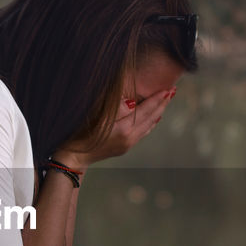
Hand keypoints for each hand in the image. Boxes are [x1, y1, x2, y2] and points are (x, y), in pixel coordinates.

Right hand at [53, 87, 176, 168]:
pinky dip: (150, 123)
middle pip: (151, 118)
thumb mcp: (97, 117)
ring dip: (158, 113)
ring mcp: (127, 145)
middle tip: (173, 91)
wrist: (72, 157)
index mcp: (123, 129)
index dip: (157, 99)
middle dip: (162, 104)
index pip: (145, 110)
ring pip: (148, 126)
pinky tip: (153, 118)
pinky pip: (142, 133)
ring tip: (165, 101)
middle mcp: (129, 138)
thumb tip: (134, 102)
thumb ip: (117, 108)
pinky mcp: (124, 148)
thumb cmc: (79, 133)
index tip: (168, 89)